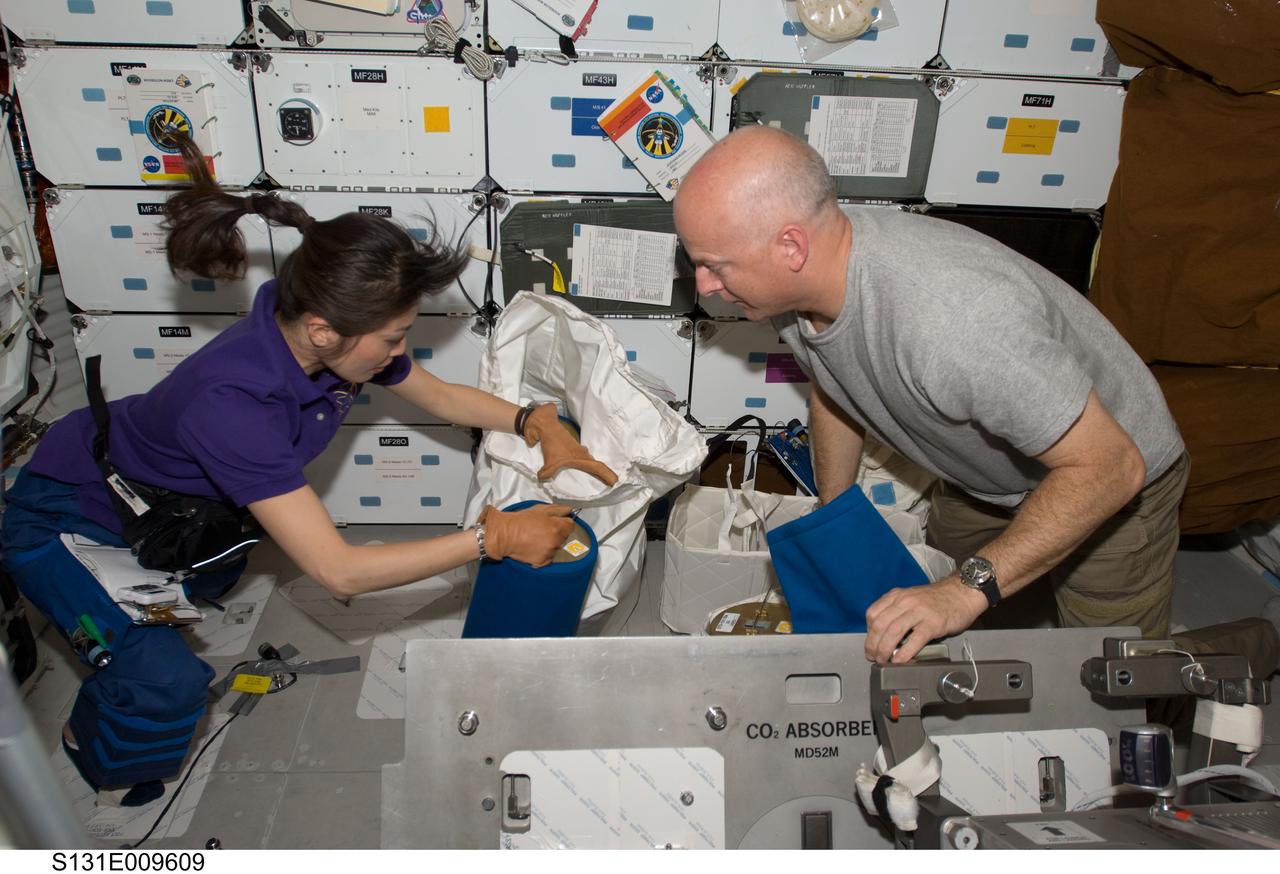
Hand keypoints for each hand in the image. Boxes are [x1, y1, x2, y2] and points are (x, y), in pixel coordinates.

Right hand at [479, 503, 575, 567]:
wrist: (504, 535)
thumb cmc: (520, 521)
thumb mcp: (540, 509)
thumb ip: (557, 509)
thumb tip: (569, 510)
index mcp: (556, 527)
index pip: (571, 525)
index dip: (563, 522)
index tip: (557, 522)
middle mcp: (555, 541)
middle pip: (563, 537)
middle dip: (556, 533)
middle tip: (542, 529)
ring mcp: (549, 553)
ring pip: (555, 547)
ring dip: (549, 544)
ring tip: (536, 538)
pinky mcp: (541, 562)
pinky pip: (547, 558)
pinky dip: (543, 554)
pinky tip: (533, 547)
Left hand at [523, 404, 618, 485]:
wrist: (546, 425)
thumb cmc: (552, 442)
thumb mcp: (549, 462)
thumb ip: (547, 474)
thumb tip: (543, 479)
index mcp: (582, 457)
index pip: (598, 468)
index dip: (608, 475)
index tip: (616, 482)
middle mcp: (583, 454)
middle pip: (598, 466)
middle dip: (606, 475)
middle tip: (613, 484)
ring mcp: (579, 450)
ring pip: (591, 462)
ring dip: (597, 471)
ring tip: (602, 480)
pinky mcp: (573, 448)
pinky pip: (583, 460)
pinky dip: (586, 466)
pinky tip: (583, 470)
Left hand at [864, 574, 987, 663]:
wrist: (962, 593)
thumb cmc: (937, 599)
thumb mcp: (911, 598)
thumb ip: (896, 611)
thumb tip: (883, 634)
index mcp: (897, 596)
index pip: (873, 613)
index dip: (868, 632)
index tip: (870, 643)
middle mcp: (905, 602)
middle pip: (879, 625)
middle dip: (872, 644)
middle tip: (872, 656)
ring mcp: (919, 612)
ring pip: (893, 632)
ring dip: (884, 650)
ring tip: (883, 660)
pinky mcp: (933, 623)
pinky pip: (914, 640)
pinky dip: (904, 653)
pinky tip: (900, 660)